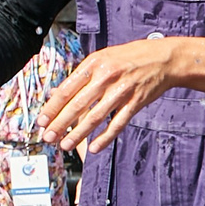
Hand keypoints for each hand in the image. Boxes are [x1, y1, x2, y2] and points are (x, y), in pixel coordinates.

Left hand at [40, 39, 181, 154]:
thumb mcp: (102, 58)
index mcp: (94, 64)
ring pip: (95, 117)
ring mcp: (121, 90)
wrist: (163, 58)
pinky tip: (94, 147)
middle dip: (60, 124)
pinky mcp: (136, 102)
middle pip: (77, 105)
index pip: (67, 89)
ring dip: (78, 134)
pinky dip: (105, 137)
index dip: (52, 107)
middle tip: (47, 137)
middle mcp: (106, 77)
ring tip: (65, 145)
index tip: (41, 121)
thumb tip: (58, 93)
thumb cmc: (129, 57)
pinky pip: (117, 123)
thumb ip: (82, 75)